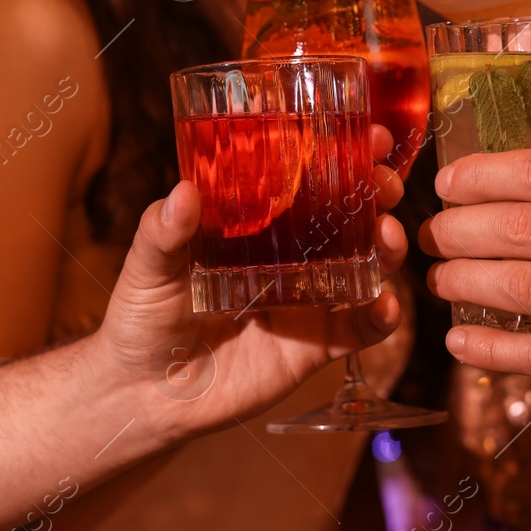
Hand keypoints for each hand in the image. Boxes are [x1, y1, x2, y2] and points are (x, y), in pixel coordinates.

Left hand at [99, 124, 408, 435]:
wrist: (145, 396)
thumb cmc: (142, 320)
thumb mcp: (147, 269)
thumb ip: (162, 234)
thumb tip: (183, 193)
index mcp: (255, 227)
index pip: (306, 180)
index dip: (340, 155)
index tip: (364, 134)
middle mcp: (289, 257)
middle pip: (349, 217)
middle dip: (378, 194)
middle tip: (386, 181)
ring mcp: (307, 301)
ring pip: (366, 267)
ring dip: (388, 248)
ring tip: (388, 234)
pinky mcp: (314, 347)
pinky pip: (359, 331)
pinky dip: (380, 317)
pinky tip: (385, 305)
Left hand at [418, 149, 530, 419]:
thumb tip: (523, 175)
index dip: (481, 174)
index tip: (448, 179)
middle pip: (520, 227)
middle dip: (458, 229)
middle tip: (430, 231)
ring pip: (521, 288)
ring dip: (464, 282)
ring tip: (439, 277)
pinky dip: (492, 349)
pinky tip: (461, 341)